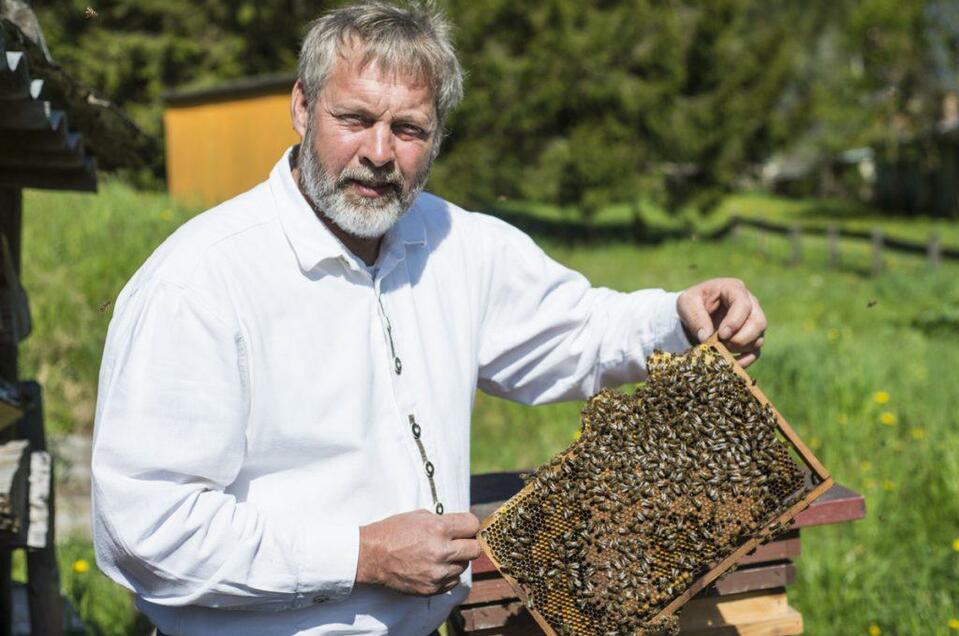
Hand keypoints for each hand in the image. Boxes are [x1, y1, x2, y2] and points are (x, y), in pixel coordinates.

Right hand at [356, 510, 481, 595]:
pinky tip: (435, 567)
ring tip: (441, 555)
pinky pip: (453, 581)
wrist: (371, 555)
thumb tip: (462, 527)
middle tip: (458, 542)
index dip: (470, 525)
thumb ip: (444, 521)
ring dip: (457, 560)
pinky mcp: (432, 589)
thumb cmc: (394, 532)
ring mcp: (437, 573)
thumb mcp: (419, 516)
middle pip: (475, 549)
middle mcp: (441, 552)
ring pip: (464, 566)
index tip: (465, 528)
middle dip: (468, 543)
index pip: (473, 525)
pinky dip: (448, 574)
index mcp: (439, 529)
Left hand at [677, 278, 766, 366]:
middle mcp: (750, 304)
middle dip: (740, 338)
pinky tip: (729, 365)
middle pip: (758, 322)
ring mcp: (753, 321)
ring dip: (740, 349)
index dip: (735, 322)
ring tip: (720, 350)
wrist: (694, 313)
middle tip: (720, 344)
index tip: (721, 335)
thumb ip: (695, 317)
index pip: (743, 304)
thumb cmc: (692, 303)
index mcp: (734, 289)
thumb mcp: (686, 303)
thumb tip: (706, 337)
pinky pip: (755, 352)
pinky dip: (744, 360)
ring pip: (759, 338)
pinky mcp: (751, 338)